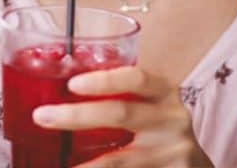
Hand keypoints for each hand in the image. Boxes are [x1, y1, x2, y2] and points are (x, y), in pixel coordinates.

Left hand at [32, 66, 212, 167]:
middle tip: (42, 116)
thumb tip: (56, 95)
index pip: (136, 78)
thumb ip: (119, 97)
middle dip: (75, 116)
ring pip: (119, 159)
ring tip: (55, 163)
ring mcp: (173, 153)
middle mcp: (172, 120)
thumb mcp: (149, 105)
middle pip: (121, 114)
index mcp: (164, 92)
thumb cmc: (158, 128)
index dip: (104, 80)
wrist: (195, 167)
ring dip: (84, 163)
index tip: (72, 84)